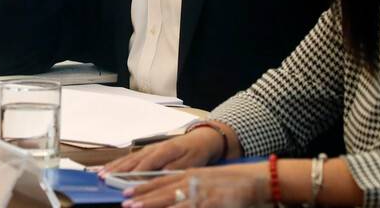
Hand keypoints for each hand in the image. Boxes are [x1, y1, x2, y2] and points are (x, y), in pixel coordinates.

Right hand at [101, 128, 224, 175]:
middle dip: (117, 170)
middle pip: (133, 160)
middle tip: (103, 178)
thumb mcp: (189, 163)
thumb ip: (173, 169)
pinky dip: (118, 163)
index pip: (147, 164)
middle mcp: (154, 148)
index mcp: (165, 150)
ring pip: (129, 159)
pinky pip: (130, 158)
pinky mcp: (147, 151)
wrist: (200, 139)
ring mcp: (149, 149)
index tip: (124, 182)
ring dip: (114, 167)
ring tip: (100, 174)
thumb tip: (158, 177)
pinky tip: (109, 168)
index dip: (134, 174)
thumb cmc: (195, 152)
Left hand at [121, 163, 267, 207]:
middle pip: (162, 190)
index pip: (161, 180)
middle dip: (143, 197)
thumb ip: (188, 185)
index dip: (144, 187)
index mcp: (190, 174)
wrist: (255, 180)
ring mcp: (200, 192)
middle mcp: (193, 181)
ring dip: (152, 205)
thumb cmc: (229, 182)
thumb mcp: (205, 179)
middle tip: (125, 202)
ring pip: (171, 200)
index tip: (127, 192)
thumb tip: (171, 194)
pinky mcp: (210, 202)